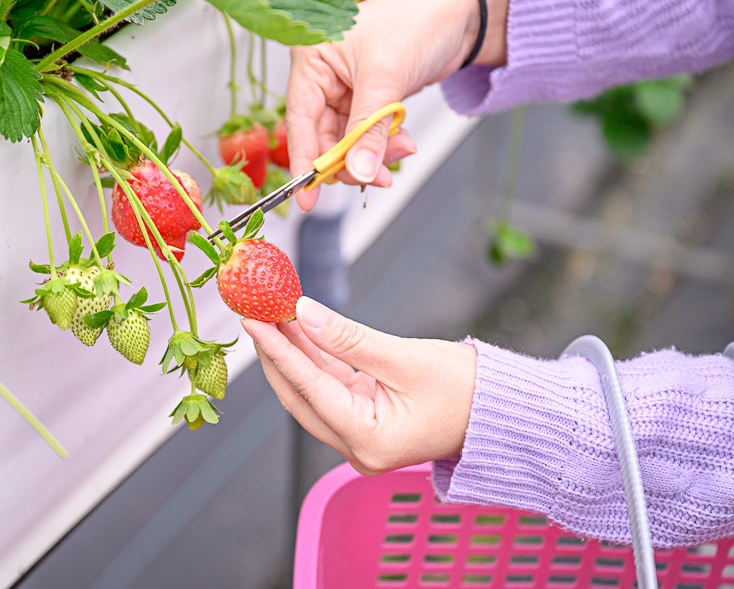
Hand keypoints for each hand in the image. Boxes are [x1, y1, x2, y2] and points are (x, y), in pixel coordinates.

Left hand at [242, 297, 476, 474]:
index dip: (278, 350)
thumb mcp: (406, 358)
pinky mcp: (367, 422)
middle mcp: (358, 449)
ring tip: (273, 315)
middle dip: (278, 353)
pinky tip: (300, 331)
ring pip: (314, 391)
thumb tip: (304, 313)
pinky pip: (332, 389)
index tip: (254, 319)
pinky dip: (317, 360)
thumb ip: (349, 337)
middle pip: (301, 395)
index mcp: (368, 441)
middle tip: (256, 313)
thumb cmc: (471, 392)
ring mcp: (361, 439)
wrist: (507, 414)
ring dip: (295, 354)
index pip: (309, 387)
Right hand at [286, 0, 508, 210]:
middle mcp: (323, 73)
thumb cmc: (418, 21)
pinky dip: (383, 144)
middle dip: (349, 159)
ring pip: (347, 140)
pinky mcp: (368, 97)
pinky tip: (403, 143)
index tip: (307, 197)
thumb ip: (368, 131)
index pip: (299, 118)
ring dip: (371, 154)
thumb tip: (357, 172)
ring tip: (400, 152)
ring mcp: (345, 87)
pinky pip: (366, 134)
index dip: (304, 161)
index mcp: (313, 57)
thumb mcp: (386, 79)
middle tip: (372, 177)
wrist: (463, 11)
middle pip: (322, 135)